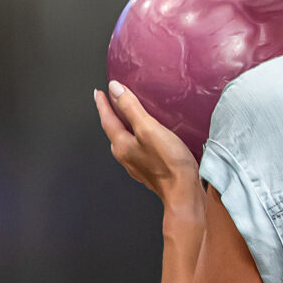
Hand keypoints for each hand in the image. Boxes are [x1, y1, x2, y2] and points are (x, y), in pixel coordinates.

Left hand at [93, 80, 199, 203]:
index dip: (103, 104)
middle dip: (112, 115)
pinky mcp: (151, 169)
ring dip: (126, 126)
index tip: (99, 93)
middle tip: (111, 102)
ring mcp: (138, 164)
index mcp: (121, 145)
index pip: (107, 120)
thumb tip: (115, 90)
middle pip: (114, 130)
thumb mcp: (148, 128)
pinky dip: (139, 137)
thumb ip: (130, 108)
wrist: (184, 193)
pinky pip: (139, 148)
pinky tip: (149, 135)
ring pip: (126, 140)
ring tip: (129, 116)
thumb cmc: (168, 163)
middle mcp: (126, 156)